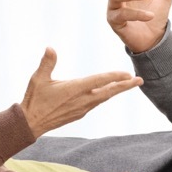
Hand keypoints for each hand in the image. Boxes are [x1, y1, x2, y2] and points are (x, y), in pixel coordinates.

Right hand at [20, 48, 142, 137]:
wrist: (31, 123)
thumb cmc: (34, 100)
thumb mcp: (38, 79)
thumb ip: (47, 63)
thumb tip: (50, 47)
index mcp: (75, 89)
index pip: (99, 81)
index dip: (114, 76)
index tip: (128, 74)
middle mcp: (82, 100)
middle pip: (109, 92)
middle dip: (125, 86)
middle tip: (140, 80)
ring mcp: (82, 108)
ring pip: (104, 98)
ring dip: (117, 90)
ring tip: (128, 84)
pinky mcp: (79, 113)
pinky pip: (97, 103)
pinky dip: (105, 96)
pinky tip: (108, 92)